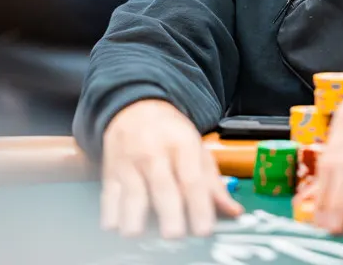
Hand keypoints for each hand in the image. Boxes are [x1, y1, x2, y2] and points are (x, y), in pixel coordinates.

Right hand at [100, 100, 241, 237]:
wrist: (136, 107)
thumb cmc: (171, 134)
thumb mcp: (197, 150)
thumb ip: (214, 184)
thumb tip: (233, 211)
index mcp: (183, 145)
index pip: (192, 179)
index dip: (199, 205)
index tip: (204, 229)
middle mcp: (156, 153)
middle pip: (162, 186)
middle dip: (169, 212)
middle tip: (174, 234)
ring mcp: (131, 162)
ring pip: (132, 192)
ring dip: (133, 215)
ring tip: (138, 232)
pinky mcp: (111, 172)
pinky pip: (109, 195)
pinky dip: (110, 212)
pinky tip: (115, 226)